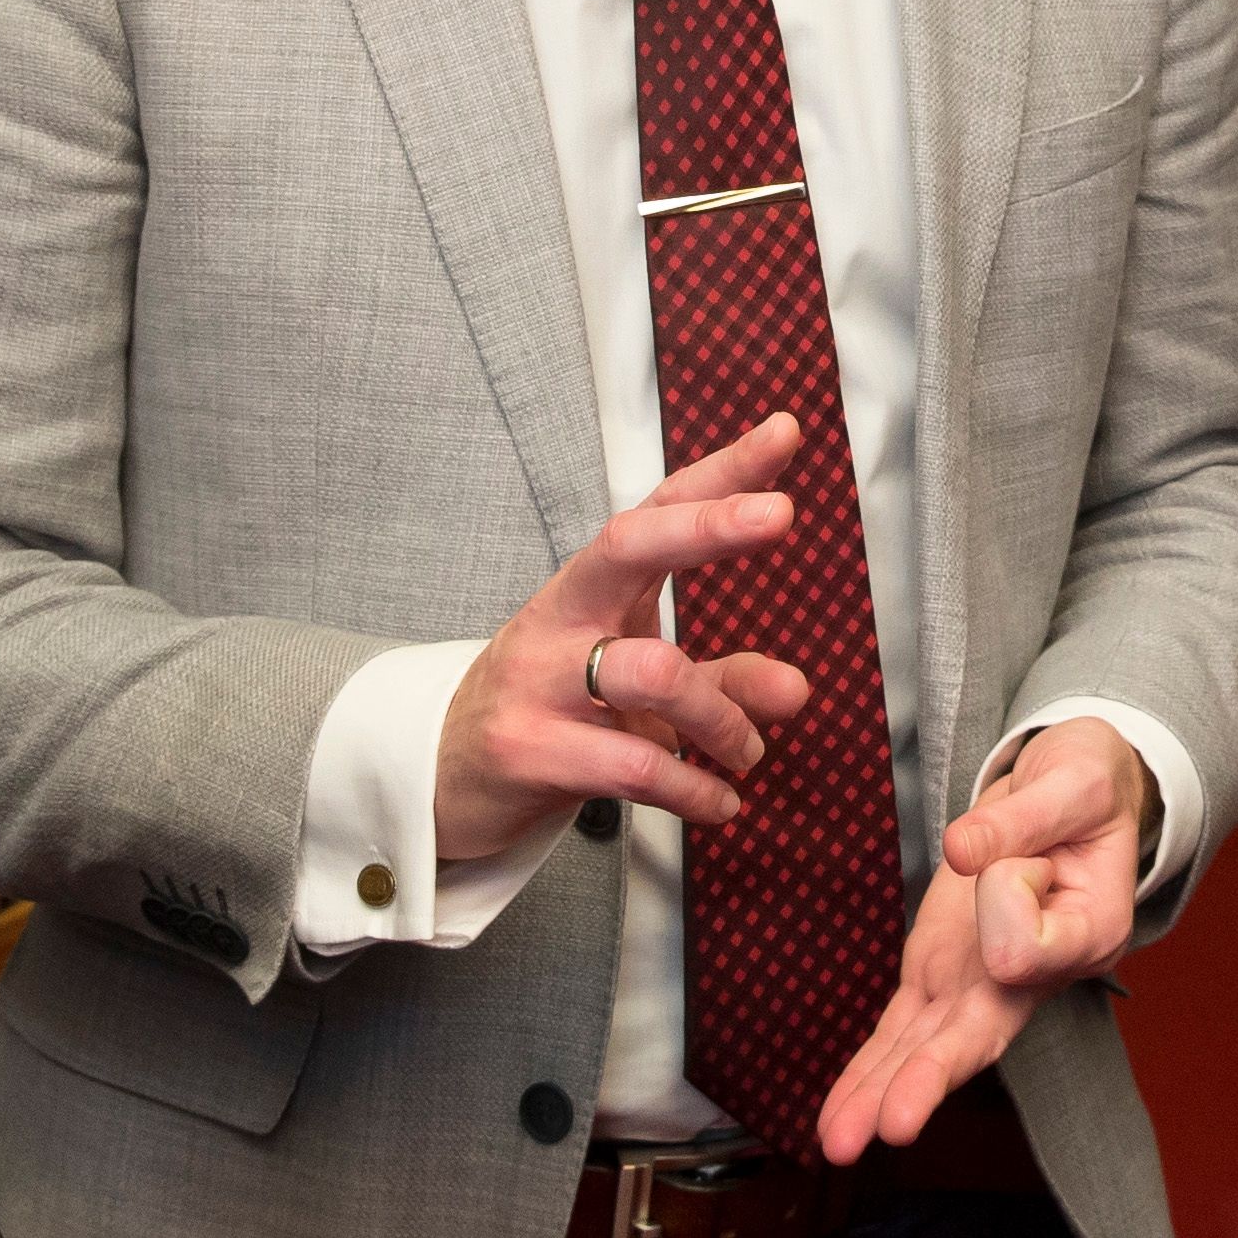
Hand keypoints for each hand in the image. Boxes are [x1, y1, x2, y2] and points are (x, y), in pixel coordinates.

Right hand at [434, 416, 820, 862]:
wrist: (440, 778)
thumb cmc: (552, 711)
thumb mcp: (637, 687)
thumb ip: (721, 681)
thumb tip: (797, 692)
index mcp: (589, 588)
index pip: (656, 511)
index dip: (720, 472)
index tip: (782, 434)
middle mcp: (560, 619)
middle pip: (631, 546)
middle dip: (709, 524)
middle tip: (781, 513)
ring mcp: (538, 683)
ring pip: (652, 671)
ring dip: (722, 716)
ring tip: (748, 752)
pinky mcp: (529, 751)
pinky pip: (634, 766)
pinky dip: (694, 789)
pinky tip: (722, 803)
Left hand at [816, 717, 1152, 1162]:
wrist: (1076, 793)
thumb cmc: (1088, 787)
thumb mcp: (1074, 783)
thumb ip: (1022, 818)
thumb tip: (962, 850)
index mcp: (1088, 932)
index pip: (1024, 942)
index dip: (1007, 893)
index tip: (1027, 854)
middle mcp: (1036, 977)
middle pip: (981, 1037)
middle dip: (932, 1078)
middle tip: (897, 1124)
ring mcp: (984, 985)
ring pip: (930, 1050)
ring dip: (883, 1094)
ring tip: (842, 1143)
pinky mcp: (941, 978)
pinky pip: (901, 1033)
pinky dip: (866, 1074)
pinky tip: (837, 1121)